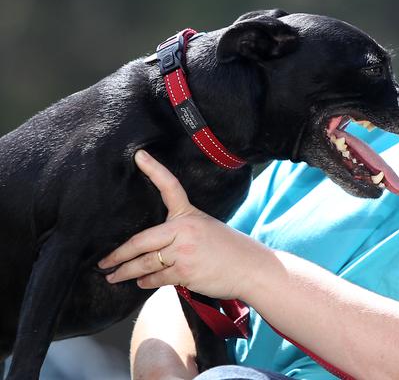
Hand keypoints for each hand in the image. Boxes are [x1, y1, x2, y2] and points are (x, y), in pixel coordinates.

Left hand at [98, 150, 270, 299]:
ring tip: (114, 277)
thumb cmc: (231, 250)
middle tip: (103, 262)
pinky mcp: (185, 272)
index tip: (139, 156)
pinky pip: (156, 278)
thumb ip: (182, 234)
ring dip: (126, 273)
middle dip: (118, 255)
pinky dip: (146, 282)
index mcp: (190, 214)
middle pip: (141, 241)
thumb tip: (156, 248)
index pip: (170, 187)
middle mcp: (185, 230)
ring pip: (145, 264)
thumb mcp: (207, 230)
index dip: (154, 170)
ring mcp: (184, 252)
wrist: (252, 268)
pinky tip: (140, 283)